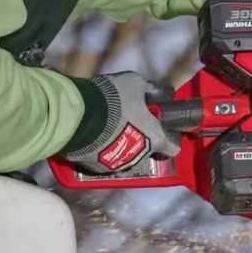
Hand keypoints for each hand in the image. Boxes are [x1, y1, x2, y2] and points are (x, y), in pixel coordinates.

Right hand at [61, 72, 179, 173]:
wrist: (78, 116)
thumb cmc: (114, 99)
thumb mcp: (135, 83)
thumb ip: (151, 90)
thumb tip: (163, 92)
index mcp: (155, 139)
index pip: (173, 147)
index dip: (169, 136)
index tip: (161, 126)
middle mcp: (140, 157)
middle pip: (148, 149)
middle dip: (142, 136)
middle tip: (131, 120)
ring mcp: (118, 165)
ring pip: (127, 155)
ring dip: (123, 143)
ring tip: (110, 127)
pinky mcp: (97, 168)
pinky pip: (106, 159)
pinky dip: (104, 149)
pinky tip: (96, 135)